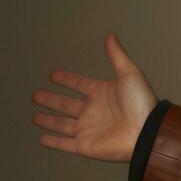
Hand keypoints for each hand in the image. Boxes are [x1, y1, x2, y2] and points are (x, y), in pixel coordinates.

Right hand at [31, 33, 159, 163]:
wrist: (146, 131)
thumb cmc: (141, 103)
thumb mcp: (129, 74)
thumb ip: (117, 56)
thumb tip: (110, 35)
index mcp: (102, 94)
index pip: (79, 84)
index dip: (67, 79)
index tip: (53, 74)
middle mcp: (92, 111)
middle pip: (66, 104)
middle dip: (51, 100)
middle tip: (36, 95)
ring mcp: (87, 129)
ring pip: (61, 124)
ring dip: (49, 121)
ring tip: (35, 117)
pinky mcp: (84, 145)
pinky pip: (64, 144)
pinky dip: (53, 142)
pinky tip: (41, 138)